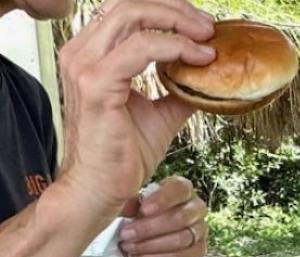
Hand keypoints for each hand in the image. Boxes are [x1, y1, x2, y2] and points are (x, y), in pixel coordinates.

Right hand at [56, 0, 215, 221]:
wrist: (103, 188)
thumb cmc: (124, 157)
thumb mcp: (160, 116)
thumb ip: (178, 93)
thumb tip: (208, 81)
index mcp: (93, 54)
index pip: (128, 12)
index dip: (168, 10)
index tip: (202, 27)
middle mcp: (83, 52)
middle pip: (130, 5)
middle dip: (176, 10)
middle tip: (209, 27)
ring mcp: (86, 65)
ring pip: (133, 16)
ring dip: (177, 23)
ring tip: (207, 40)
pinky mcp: (96, 84)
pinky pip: (140, 49)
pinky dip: (174, 48)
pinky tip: (198, 59)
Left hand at [118, 176, 207, 256]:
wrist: (141, 239)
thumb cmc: (136, 215)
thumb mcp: (130, 204)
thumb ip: (130, 202)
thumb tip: (127, 208)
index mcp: (181, 189)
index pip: (179, 189)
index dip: (162, 200)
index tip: (142, 210)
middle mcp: (196, 207)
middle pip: (181, 217)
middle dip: (150, 228)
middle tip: (126, 234)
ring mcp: (200, 229)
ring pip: (183, 239)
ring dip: (153, 245)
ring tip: (129, 247)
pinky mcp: (199, 250)